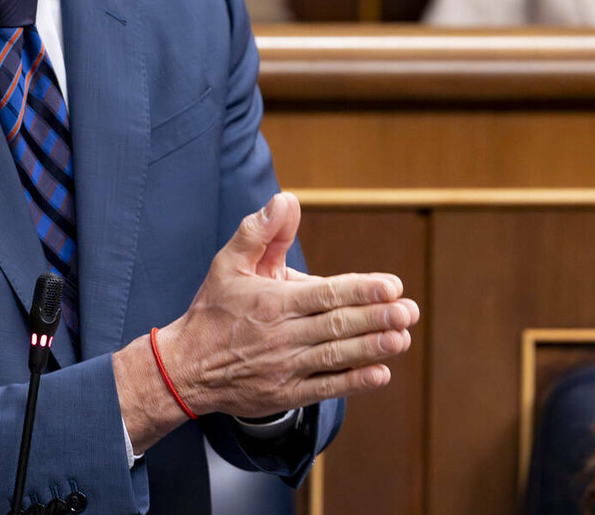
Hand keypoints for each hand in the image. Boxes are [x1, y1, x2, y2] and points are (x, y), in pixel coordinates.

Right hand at [160, 192, 419, 418]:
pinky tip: (381, 373)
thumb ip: (260, 231)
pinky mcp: (285, 394)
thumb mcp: (228, 263)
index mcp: (272, 301)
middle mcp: (282, 335)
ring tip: (403, 338)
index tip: (392, 286)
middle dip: (377, 318)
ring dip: (372, 348)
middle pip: (337, 325)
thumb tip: (286, 200)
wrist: (185, 368)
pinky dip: (354, 382)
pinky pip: (325, 387)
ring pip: (336, 356)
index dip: (361, 290)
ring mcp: (284, 367)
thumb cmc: (213, 311)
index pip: (325, 294)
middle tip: (409, 311)